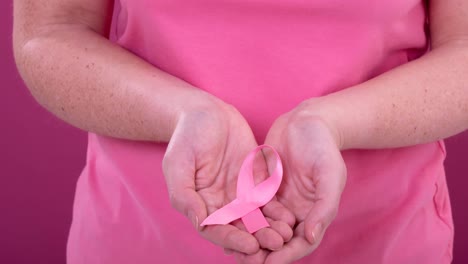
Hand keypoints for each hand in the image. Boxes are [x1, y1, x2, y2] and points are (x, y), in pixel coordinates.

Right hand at [162, 93, 293, 254]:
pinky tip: (289, 217)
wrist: (206, 111)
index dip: (232, 239)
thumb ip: (184, 194)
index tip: (250, 245)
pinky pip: (266, 198)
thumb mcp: (178, 163)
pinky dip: (277, 210)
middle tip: (275, 243)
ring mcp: (238, 192)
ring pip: (256, 217)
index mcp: (200, 203)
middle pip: (239, 228)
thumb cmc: (186, 136)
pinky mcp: (254, 179)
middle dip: (257, 238)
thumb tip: (200, 221)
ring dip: (270, 228)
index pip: (215, 229)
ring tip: (286, 235)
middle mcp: (220, 203)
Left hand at [236, 109, 346, 263]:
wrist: (307, 122)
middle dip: (264, 253)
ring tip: (232, 251)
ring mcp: (278, 201)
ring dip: (249, 239)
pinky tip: (225, 225)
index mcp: (314, 214)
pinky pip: (250, 207)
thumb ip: (324, 207)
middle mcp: (296, 212)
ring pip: (262, 227)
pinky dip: (241, 218)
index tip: (269, 263)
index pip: (300, 243)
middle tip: (245, 262)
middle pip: (279, 240)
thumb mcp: (330, 175)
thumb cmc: (324, 148)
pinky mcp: (263, 188)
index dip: (286, 255)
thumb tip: (310, 237)